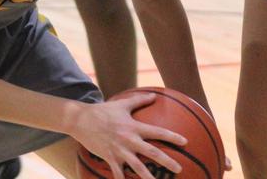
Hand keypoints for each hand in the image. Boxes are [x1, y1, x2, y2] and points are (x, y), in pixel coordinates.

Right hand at [72, 93, 186, 178]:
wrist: (81, 120)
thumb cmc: (103, 111)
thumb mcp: (122, 104)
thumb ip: (139, 100)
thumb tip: (155, 95)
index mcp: (133, 127)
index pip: (157, 132)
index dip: (171, 136)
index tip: (185, 142)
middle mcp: (129, 140)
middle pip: (152, 153)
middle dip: (167, 161)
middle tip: (179, 168)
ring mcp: (119, 151)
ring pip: (137, 167)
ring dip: (149, 177)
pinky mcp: (109, 158)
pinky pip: (118, 173)